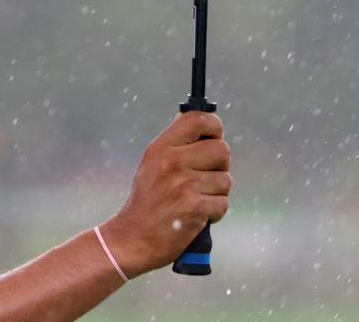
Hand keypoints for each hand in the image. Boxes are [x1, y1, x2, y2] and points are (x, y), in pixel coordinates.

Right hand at [98, 112, 230, 275]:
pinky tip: (196, 216)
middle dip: (220, 165)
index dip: (214, 126)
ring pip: (225, 180)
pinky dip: (214, 213)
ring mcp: (184, 186)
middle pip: (222, 149)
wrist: (132, 239)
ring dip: (216, 193)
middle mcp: (172, 163)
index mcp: (161, 148)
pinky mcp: (195, 209)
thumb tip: (203, 119)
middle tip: (205, 177)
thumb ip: (176, 143)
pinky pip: (223, 203)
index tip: (214, 136)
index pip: (198, 119)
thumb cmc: (147, 201)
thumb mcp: (152, 164)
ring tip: (195, 200)